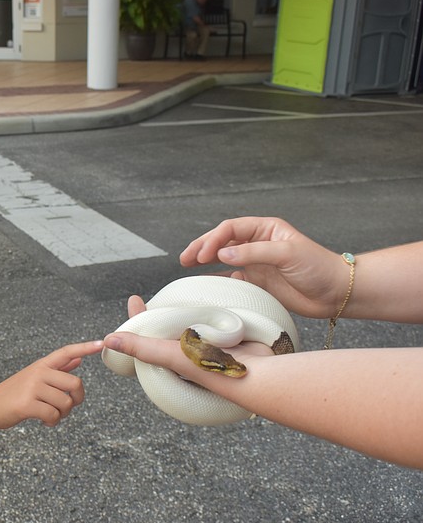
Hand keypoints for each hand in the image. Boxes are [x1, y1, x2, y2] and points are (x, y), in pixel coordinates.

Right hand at [0, 340, 102, 428]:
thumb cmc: (14, 393)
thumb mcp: (34, 376)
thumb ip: (57, 369)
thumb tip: (78, 360)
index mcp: (41, 365)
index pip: (66, 352)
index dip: (85, 348)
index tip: (101, 343)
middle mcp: (39, 372)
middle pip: (75, 384)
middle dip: (77, 400)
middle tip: (67, 408)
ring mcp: (32, 387)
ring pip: (66, 403)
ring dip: (63, 415)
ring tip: (51, 416)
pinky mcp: (27, 404)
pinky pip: (53, 415)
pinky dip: (52, 422)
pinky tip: (44, 422)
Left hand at [105, 295, 272, 386]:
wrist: (257, 372)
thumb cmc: (211, 367)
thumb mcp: (171, 354)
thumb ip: (142, 347)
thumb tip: (107, 341)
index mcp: (173, 358)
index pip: (149, 335)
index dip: (140, 317)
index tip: (134, 298)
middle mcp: (190, 352)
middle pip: (170, 326)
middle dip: (164, 309)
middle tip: (154, 293)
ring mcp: (211, 343)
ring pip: (195, 320)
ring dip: (192, 305)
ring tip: (185, 290)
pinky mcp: (230, 335)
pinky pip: (222, 315)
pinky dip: (221, 302)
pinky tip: (222, 287)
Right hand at [179, 216, 349, 318]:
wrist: (336, 293)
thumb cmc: (318, 267)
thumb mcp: (286, 253)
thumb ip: (253, 252)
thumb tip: (223, 253)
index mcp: (265, 229)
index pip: (231, 229)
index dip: (214, 239)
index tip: (204, 254)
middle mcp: (257, 243)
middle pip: (222, 241)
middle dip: (202, 247)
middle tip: (186, 258)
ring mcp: (256, 263)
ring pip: (223, 258)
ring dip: (205, 261)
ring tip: (187, 265)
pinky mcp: (257, 282)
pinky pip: (230, 279)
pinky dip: (216, 280)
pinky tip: (204, 283)